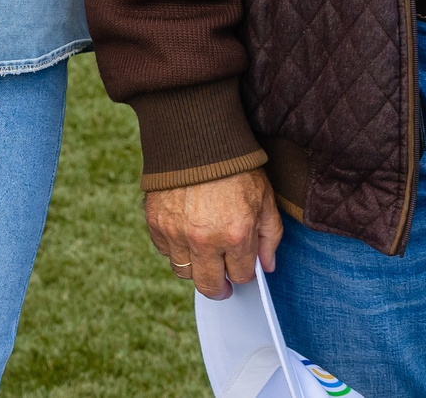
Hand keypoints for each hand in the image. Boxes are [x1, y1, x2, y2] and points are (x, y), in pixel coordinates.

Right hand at [145, 168, 282, 299]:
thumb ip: (270, 237)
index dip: (244, 272)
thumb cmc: (235, 166)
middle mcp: (204, 239)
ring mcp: (176, 232)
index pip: (241, 275)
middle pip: (209, 285)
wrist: (197, 137)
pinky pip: (165, 251)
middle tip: (222, 284)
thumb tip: (267, 266)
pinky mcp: (156, 222)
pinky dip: (175, 248)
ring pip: (184, 271)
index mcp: (236, 235)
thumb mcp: (265, 199)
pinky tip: (185, 235)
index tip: (242, 266)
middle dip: (219, 287)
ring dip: (195, 266)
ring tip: (203, 253)